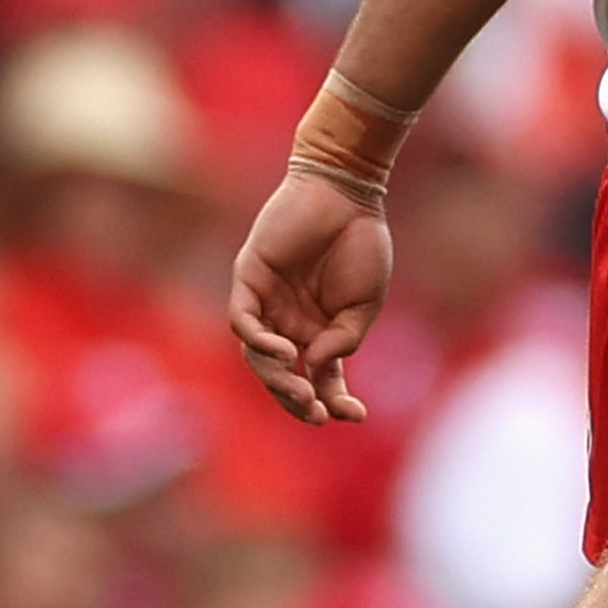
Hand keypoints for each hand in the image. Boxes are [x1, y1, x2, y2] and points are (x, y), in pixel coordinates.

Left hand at [229, 169, 394, 424]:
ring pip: (258, 356)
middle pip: (282, 376)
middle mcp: (290, 323)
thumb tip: (315, 367)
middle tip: (314, 413)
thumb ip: (344, 339)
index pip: (319, 380)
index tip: (355, 415)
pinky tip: (284, 352)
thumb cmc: (361, 243)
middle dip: (296, 400)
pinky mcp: (250, 279)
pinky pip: (242, 322)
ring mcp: (268, 303)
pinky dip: (258, 342)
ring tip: (300, 390)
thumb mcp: (364, 303)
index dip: (334, 402)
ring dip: (277, 379)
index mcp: (320, 332)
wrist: (346, 193)